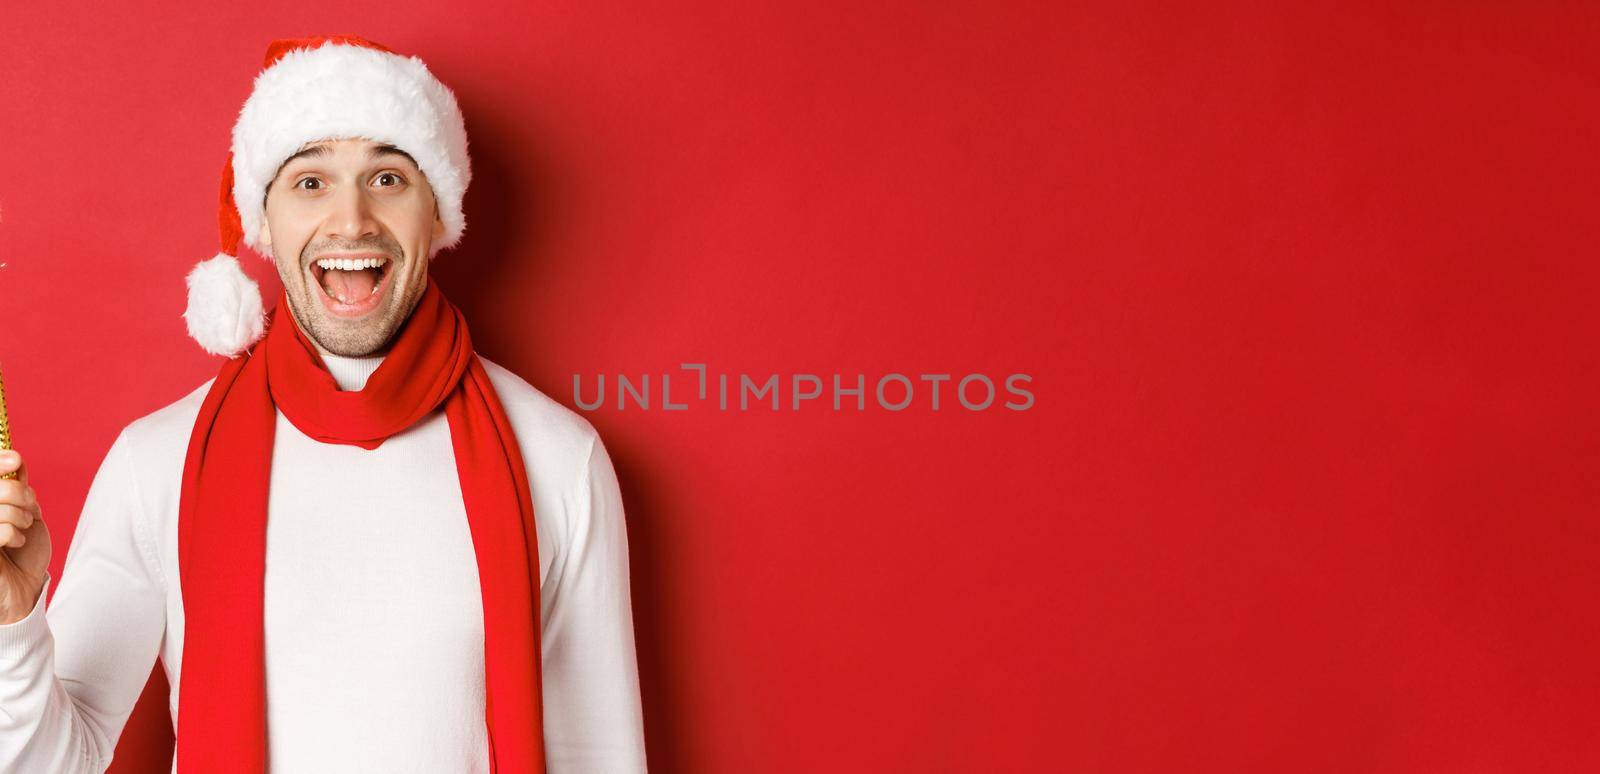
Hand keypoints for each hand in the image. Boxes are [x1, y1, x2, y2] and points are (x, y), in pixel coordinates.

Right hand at [0, 450, 49, 624]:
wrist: (24, 587)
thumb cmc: (23, 552)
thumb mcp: (25, 514)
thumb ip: (17, 489)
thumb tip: (16, 460)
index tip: (16, 460)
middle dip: (19, 493)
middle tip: (30, 506)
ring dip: (20, 516)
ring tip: (23, 527)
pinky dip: (14, 533)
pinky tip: (15, 542)